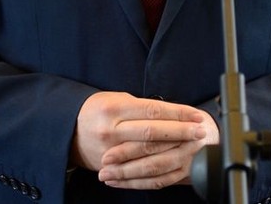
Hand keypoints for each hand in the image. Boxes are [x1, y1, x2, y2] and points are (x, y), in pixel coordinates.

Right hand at [71, 91, 218, 189]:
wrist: (69, 130)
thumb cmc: (98, 110)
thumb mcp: (118, 99)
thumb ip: (142, 107)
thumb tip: (174, 113)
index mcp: (115, 108)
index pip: (153, 111)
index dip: (178, 114)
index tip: (196, 116)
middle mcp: (111, 129)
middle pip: (153, 132)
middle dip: (181, 132)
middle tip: (200, 131)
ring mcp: (110, 150)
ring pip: (147, 153)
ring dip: (173, 150)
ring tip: (192, 146)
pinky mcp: (109, 166)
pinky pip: (137, 171)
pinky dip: (158, 169)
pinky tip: (173, 164)